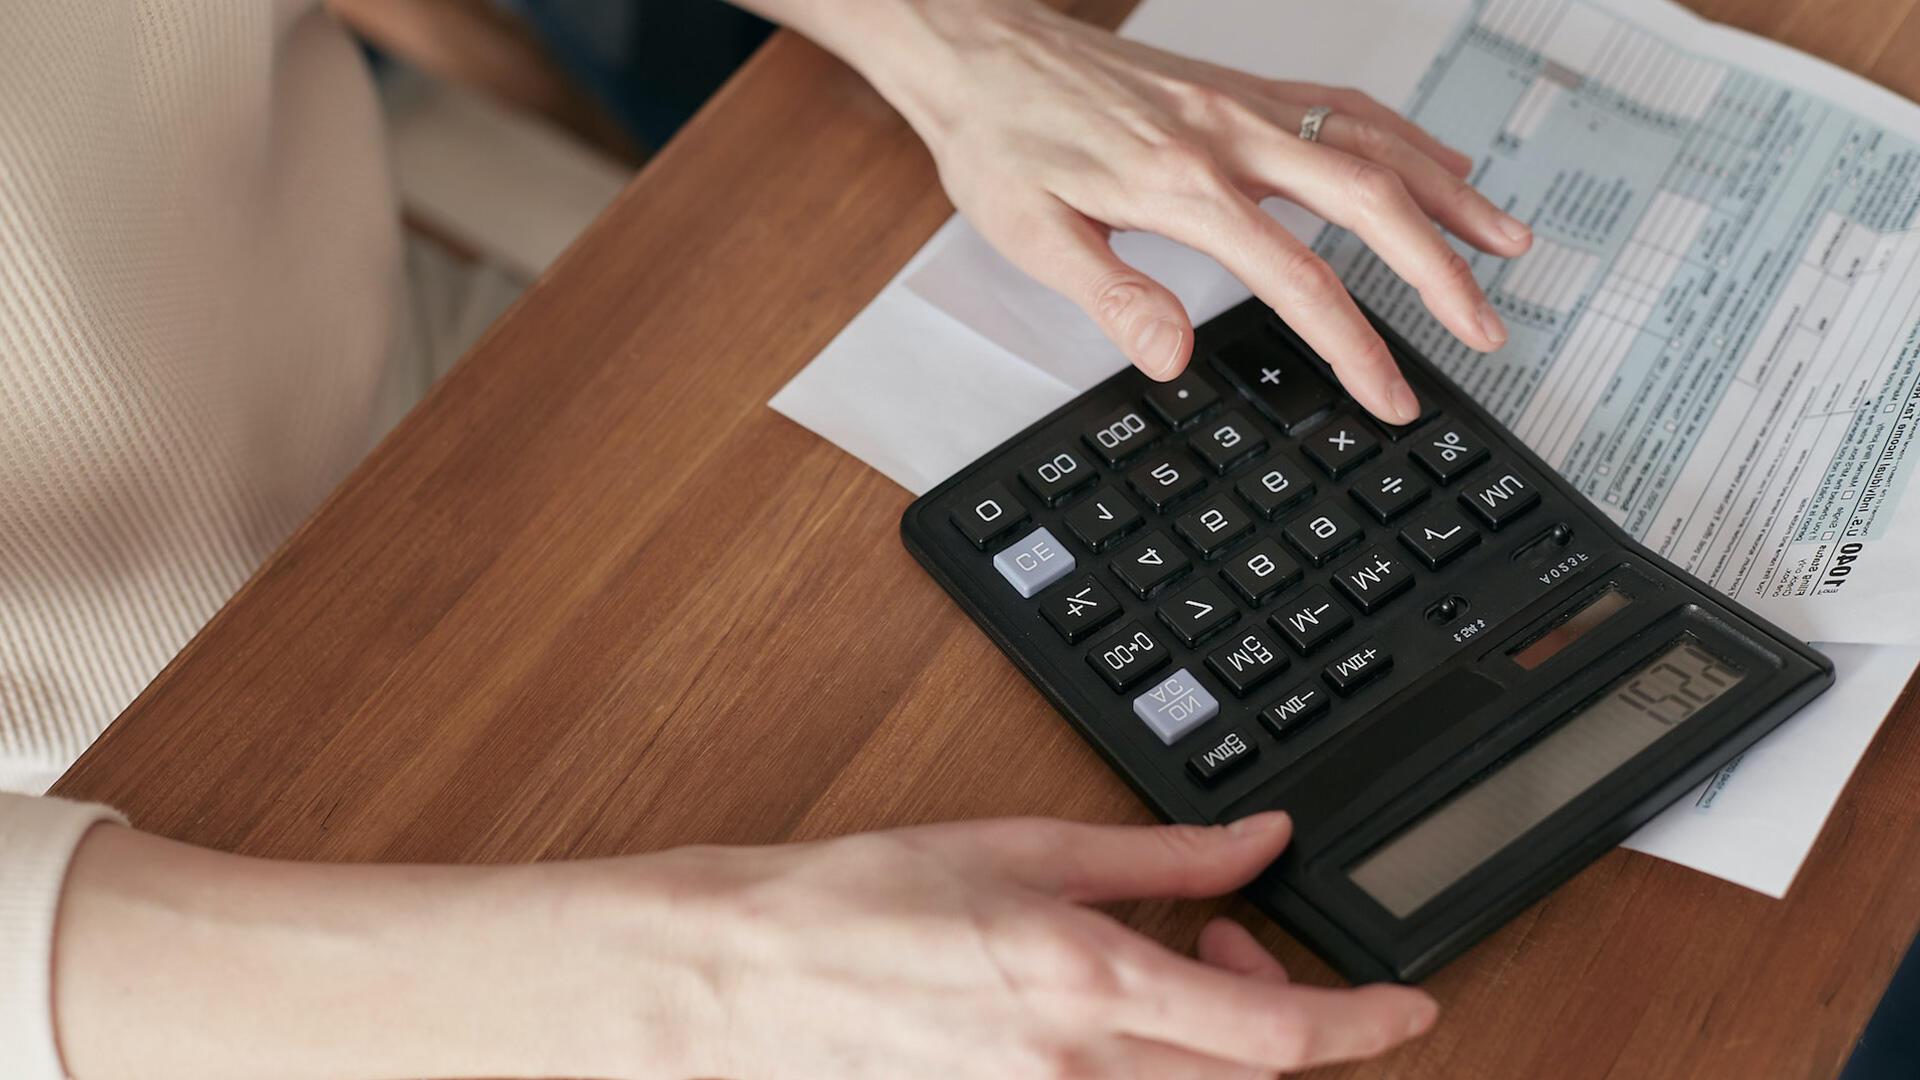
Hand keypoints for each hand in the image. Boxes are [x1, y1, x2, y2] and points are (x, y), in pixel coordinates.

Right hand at [656, 811, 1436, 1076]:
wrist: (745, 981)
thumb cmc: (858, 906)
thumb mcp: (1024, 847)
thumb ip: (1161, 856)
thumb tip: (1257, 840)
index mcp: (1090, 985)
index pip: (1279, 1033)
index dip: (1368, 1026)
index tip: (1411, 1008)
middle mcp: (1077, 1075)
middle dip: (1288, 1019)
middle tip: (1236, 940)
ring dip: (1223, 1046)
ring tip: (1171, 974)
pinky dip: (1154, 1066)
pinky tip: (1109, 1016)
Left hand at [794, 0, 1531, 423]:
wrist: (978, 50)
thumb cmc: (999, 139)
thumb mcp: (1030, 234)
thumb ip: (1110, 295)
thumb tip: (1172, 356)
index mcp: (1182, 184)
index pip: (1299, 279)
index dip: (1356, 346)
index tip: (1392, 395)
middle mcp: (1229, 135)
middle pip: (1368, 202)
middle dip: (1440, 272)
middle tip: (1487, 330)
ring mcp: (1242, 104)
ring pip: (1374, 144)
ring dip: (1449, 196)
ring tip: (1508, 244)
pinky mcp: (1239, 88)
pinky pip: (1344, 107)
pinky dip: (1405, 139)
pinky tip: (1436, 163)